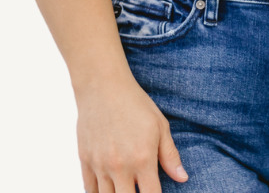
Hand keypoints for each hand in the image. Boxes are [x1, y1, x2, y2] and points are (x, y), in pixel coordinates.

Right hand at [76, 69, 187, 192]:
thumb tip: (183, 178)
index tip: (155, 192)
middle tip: (138, 187)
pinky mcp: (85, 160)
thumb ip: (170, 155)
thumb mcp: (159, 125)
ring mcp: (100, 164)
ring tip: (124, 186)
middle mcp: (120, 166)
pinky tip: (108, 187)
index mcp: (143, 158)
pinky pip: (89, 189)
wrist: (102, 85)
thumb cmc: (134, 103)